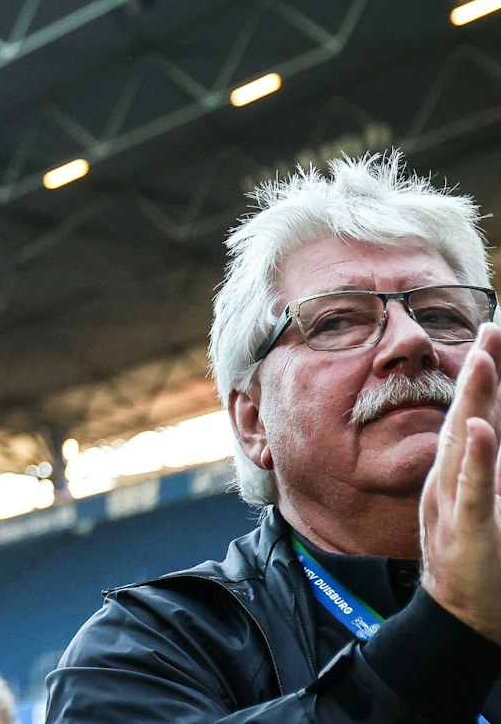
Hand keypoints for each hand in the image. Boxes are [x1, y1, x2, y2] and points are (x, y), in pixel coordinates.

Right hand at [419, 325, 500, 643]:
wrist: (461, 614)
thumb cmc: (481, 561)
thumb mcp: (485, 506)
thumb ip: (490, 471)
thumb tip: (491, 433)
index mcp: (461, 470)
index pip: (473, 413)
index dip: (482, 375)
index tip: (492, 334)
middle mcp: (453, 477)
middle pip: (466, 415)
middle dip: (479, 372)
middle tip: (490, 331)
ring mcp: (456, 499)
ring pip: (464, 442)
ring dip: (474, 400)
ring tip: (482, 361)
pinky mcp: (467, 528)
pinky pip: (472, 489)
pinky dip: (478, 460)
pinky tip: (481, 432)